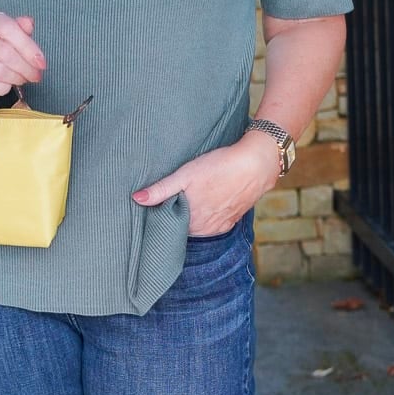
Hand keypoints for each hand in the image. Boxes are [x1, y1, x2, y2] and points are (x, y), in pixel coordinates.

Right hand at [0, 9, 45, 102]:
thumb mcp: (5, 35)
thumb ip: (19, 29)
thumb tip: (29, 22)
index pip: (8, 28)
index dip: (28, 47)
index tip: (41, 62)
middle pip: (5, 51)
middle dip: (26, 67)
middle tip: (36, 76)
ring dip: (16, 78)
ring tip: (21, 79)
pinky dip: (4, 87)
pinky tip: (5, 85)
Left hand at [133, 132, 280, 234]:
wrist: (256, 165)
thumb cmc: (219, 167)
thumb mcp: (186, 175)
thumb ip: (161, 190)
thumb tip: (137, 199)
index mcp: (191, 221)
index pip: (168, 225)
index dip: (162, 214)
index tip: (159, 203)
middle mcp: (205, 229)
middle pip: (183, 227)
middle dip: (176, 216)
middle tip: (173, 197)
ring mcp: (219, 226)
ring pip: (197, 226)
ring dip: (192, 216)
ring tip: (191, 197)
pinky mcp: (231, 221)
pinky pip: (212, 224)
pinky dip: (207, 216)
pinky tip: (207, 201)